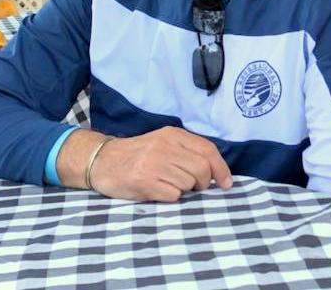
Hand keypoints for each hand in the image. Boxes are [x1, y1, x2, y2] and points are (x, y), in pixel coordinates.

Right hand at [87, 126, 231, 201]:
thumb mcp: (163, 142)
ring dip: (185, 190)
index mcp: (172, 134)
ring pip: (188, 184)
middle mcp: (165, 146)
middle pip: (201, 169)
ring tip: (170, 184)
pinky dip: (171, 197)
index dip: (221, 168)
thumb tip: (215, 170)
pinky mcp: (144, 182)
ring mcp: (154, 164)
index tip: (227, 183)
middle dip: (203, 183)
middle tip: (194, 187)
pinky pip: (173, 195)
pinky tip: (159, 191)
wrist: (103, 161)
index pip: (207, 150)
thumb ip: (186, 150)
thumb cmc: (138, 153)